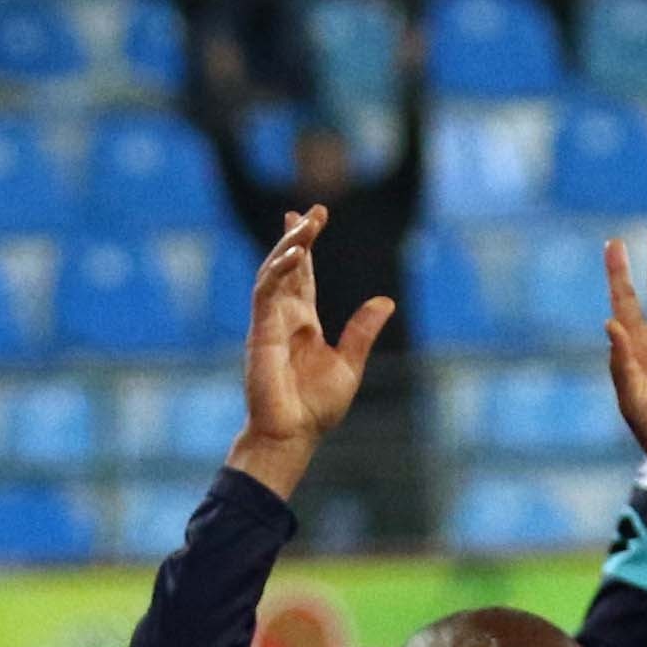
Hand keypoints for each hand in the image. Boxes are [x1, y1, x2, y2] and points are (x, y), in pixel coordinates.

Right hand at [226, 210, 394, 499]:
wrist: (291, 436)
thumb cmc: (315, 409)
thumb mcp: (349, 364)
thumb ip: (362, 331)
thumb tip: (385, 300)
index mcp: (303, 325)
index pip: (302, 275)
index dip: (306, 245)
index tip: (314, 216)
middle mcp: (284, 318)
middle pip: (287, 265)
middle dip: (296, 235)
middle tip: (311, 210)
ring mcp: (269, 323)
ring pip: (273, 271)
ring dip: (288, 246)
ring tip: (305, 223)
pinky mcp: (260, 331)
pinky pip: (266, 291)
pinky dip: (278, 270)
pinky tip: (296, 254)